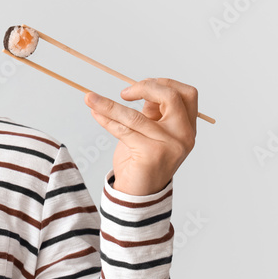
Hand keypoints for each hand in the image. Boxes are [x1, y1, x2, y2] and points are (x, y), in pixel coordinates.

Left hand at [84, 78, 197, 195]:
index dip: (163, 84)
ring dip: (108, 104)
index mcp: (188, 127)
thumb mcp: (152, 131)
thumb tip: (141, 88)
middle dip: (145, 87)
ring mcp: (169, 145)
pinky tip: (95, 113)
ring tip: (89, 98)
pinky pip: (123, 129)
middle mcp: (184, 135)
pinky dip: (105, 118)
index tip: (139, 87)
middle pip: (171, 97)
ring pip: (135, 115)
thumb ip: (153, 112)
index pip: (186, 94)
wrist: (139, 194)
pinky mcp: (151, 154)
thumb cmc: (143, 159)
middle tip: (123, 92)